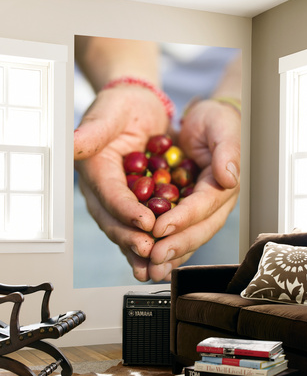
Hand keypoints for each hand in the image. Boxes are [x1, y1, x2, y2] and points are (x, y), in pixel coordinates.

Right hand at [74, 84, 168, 280]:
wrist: (137, 110)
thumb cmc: (122, 108)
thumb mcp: (109, 114)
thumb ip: (93, 132)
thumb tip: (73, 143)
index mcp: (96, 170)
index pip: (110, 195)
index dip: (126, 211)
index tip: (145, 223)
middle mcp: (104, 191)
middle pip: (115, 221)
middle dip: (132, 239)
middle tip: (151, 252)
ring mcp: (118, 201)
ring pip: (127, 230)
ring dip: (140, 251)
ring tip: (155, 267)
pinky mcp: (134, 205)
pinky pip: (141, 228)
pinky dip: (153, 243)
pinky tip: (165, 258)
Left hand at [148, 99, 240, 281]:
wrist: (206, 123)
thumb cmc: (215, 122)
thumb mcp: (222, 128)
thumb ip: (228, 151)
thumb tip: (229, 177)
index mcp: (224, 185)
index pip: (203, 206)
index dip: (182, 218)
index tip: (159, 227)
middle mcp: (215, 203)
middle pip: (198, 230)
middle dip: (176, 245)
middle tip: (154, 258)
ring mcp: (201, 211)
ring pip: (189, 238)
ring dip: (170, 256)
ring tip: (151, 270)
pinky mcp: (187, 212)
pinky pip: (178, 233)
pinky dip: (166, 247)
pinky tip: (150, 261)